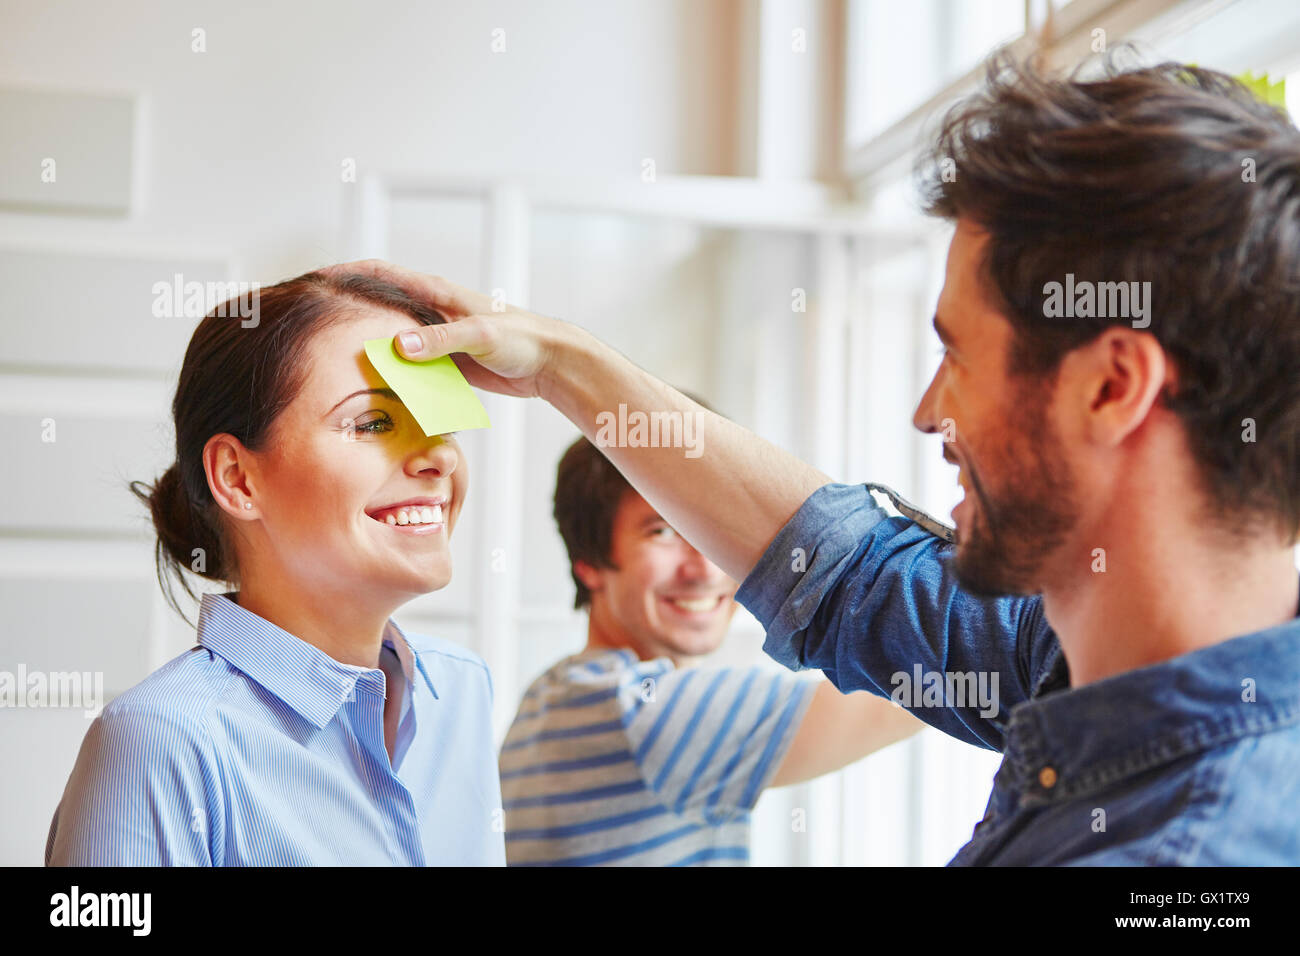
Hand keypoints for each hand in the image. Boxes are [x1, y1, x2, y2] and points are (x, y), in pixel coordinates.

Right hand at [320, 259, 568, 399]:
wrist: (549, 361)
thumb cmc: (522, 338)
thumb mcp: (481, 335)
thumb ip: (441, 339)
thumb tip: (398, 345)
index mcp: (434, 293)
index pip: (376, 274)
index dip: (340, 274)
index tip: (308, 282)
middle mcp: (429, 313)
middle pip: (375, 309)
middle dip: (343, 315)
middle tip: (308, 327)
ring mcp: (435, 339)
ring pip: (389, 343)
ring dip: (366, 353)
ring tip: (329, 365)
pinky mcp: (444, 363)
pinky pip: (409, 369)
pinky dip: (391, 377)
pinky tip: (374, 395)